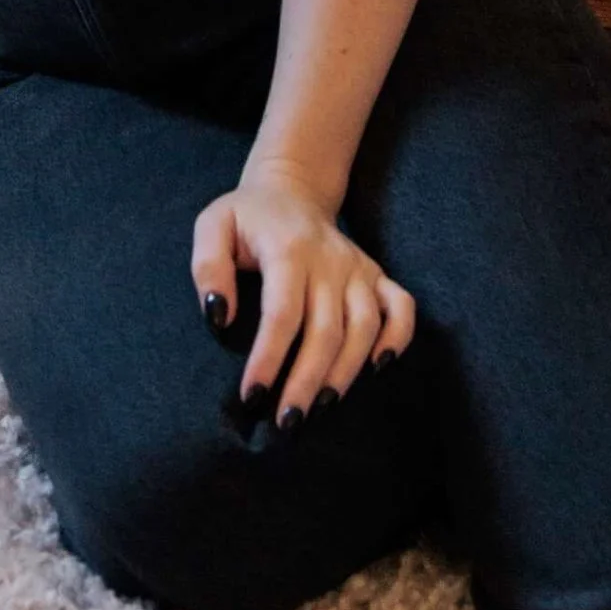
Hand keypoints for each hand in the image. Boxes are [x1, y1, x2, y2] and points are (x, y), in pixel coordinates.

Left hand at [192, 163, 414, 420]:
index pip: (282, 313)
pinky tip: (379, 367)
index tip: (252, 396)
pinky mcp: (376, 274)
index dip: (269, 358)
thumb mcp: (213, 226)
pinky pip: (401, 307)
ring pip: (364, 326)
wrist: (292, 187)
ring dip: (346, 372)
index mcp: (288, 249)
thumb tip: (219, 317)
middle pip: (326, 329)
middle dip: (307, 380)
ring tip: (322, 408)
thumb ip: (208, 267)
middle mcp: (330, 259)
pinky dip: (398, 338)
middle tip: (287, 422)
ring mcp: (357, 267)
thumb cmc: (247, 217)